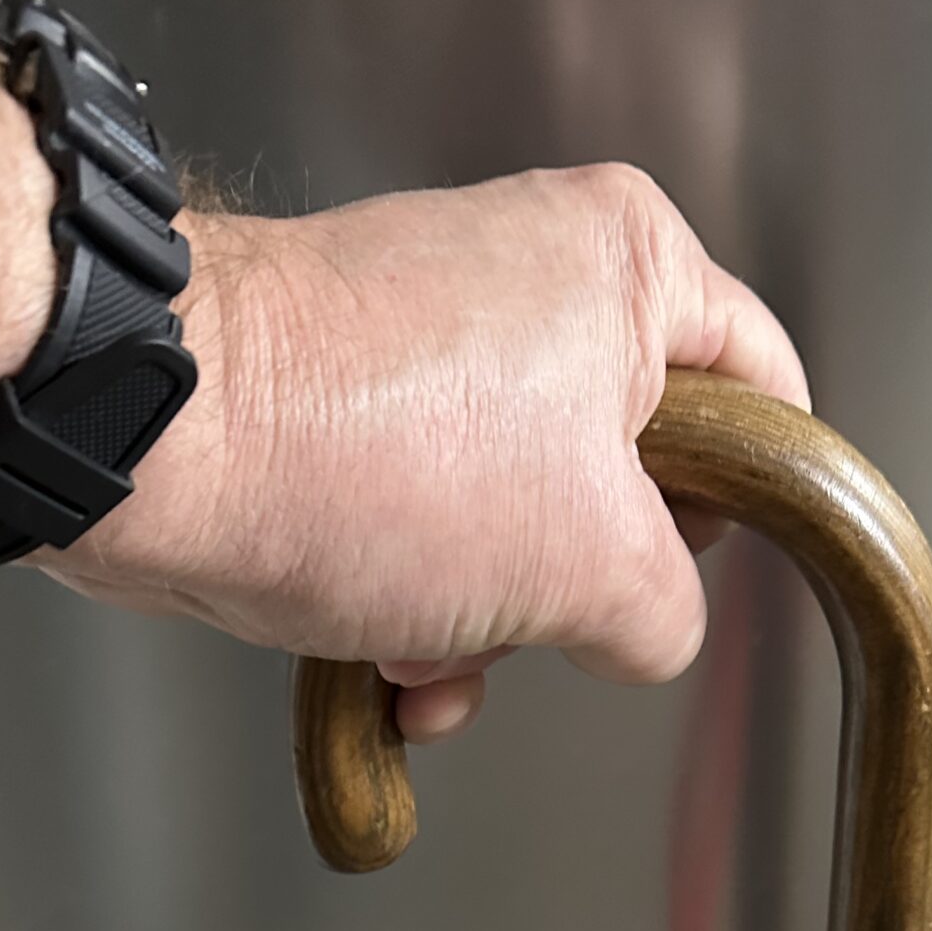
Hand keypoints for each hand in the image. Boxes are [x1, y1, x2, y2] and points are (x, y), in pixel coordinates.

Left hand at [42, 167, 808, 740]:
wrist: (166, 445)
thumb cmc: (379, 457)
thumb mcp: (597, 569)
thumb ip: (669, 610)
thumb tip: (646, 628)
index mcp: (632, 265)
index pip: (765, 385)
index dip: (759, 501)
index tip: (716, 574)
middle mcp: (536, 282)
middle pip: (631, 482)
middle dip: (580, 593)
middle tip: (548, 620)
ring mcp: (434, 347)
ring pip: (516, 529)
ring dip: (482, 628)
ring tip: (429, 654)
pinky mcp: (348, 409)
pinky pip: (421, 533)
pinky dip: (408, 612)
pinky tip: (374, 665)